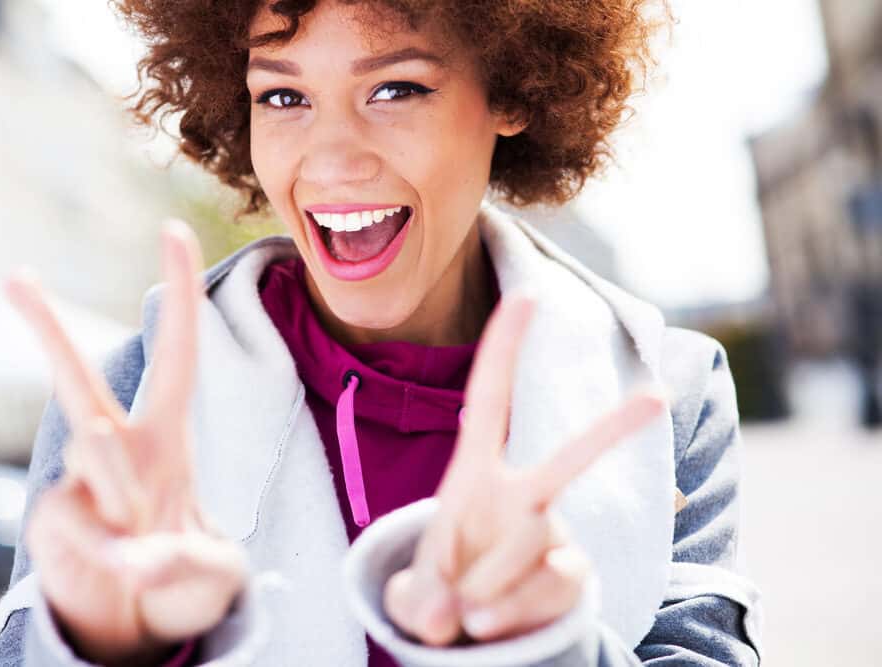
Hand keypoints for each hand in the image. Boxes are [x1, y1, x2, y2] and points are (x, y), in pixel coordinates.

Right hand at [5, 220, 247, 665]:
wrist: (135, 618)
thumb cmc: (182, 568)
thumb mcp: (215, 570)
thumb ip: (193, 561)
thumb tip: (144, 560)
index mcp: (167, 435)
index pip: (177, 354)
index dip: (181, 294)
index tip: (173, 229)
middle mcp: (116, 447)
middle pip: (77, 379)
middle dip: (47, 330)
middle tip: (13, 277)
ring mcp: (79, 483)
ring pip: (94, 453)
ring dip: (127, 490)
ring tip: (146, 533)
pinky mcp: (52, 523)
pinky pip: (83, 528)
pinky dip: (116, 559)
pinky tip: (126, 572)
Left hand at [383, 289, 665, 645]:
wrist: (466, 630)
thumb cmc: (438, 587)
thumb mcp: (415, 596)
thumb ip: (423, 601)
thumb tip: (446, 620)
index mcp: (474, 474)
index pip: (489, 399)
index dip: (505, 348)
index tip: (528, 296)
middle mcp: (522, 495)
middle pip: (569, 460)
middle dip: (614, 429)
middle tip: (659, 397)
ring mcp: (553, 534)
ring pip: (534, 545)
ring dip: (489, 587)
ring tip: (466, 611)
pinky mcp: (574, 576)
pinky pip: (553, 588)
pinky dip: (516, 614)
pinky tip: (493, 627)